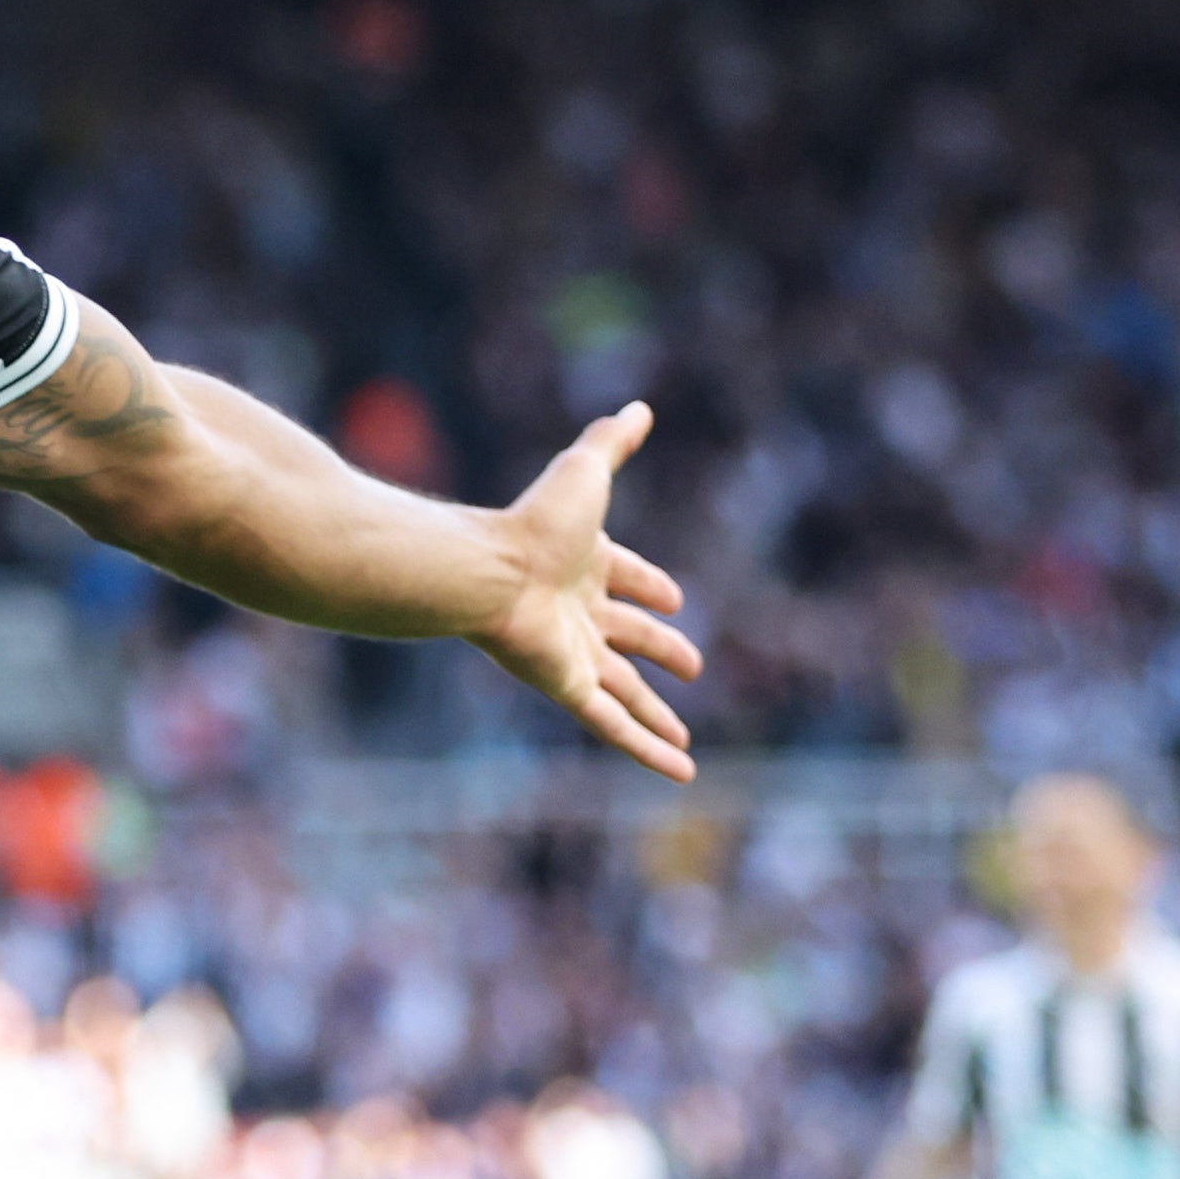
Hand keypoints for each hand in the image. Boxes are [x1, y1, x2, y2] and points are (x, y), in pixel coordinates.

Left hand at [472, 402, 702, 781]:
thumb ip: (610, 442)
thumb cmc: (533, 523)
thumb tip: (639, 406)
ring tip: (685, 745)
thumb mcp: (584, 473)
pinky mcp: (566, 686)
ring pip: (624, 693)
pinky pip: (613, 725)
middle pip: (627, 639)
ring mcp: (572, 653)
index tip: (673, 601)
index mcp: (583, 565)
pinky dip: (647, 750)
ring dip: (656, 719)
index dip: (649, 587)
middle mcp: (577, 612)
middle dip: (660, 651)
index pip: (625, 578)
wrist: (485, 570)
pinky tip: (680, 771)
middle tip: (693, 666)